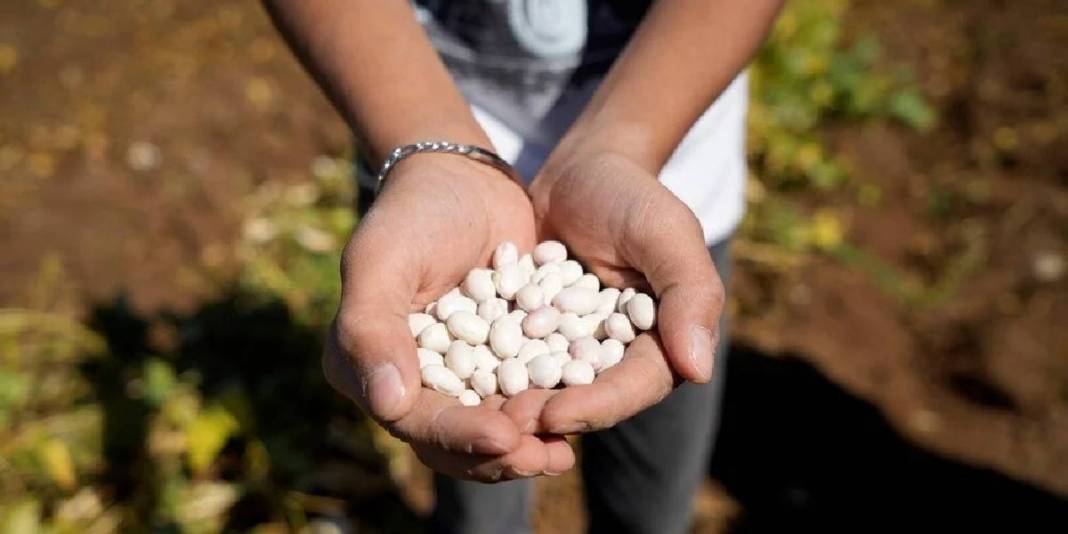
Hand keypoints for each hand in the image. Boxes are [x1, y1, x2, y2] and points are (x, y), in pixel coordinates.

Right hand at [324, 155, 573, 480]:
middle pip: (453, 438)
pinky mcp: (499, 360)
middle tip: (545, 456)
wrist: (462, 180)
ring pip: (489, 427)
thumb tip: (388, 405)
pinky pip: (521, 396)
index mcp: (367, 366)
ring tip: (564, 452)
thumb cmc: (412, 213)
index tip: (504, 438)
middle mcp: (410, 380)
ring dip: (525, 444)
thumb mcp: (382, 259)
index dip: (458, 435)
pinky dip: (546, 410)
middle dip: (499, 454)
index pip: (414, 419)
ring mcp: (458, 373)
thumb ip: (371, 328)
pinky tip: (580, 416)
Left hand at [505, 151, 723, 433]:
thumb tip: (696, 370)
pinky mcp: (532, 334)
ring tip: (477, 412)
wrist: (579, 169)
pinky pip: (512, 359)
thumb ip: (690, 294)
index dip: (599, 405)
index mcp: (661, 341)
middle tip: (506, 423)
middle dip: (548, 414)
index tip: (557, 414)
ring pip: (547, 387)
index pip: (635, 385)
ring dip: (515, 403)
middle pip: (588, 397)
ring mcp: (571, 347)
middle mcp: (617, 354)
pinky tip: (456, 381)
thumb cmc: (632, 194)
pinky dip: (489, 371)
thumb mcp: (666, 232)